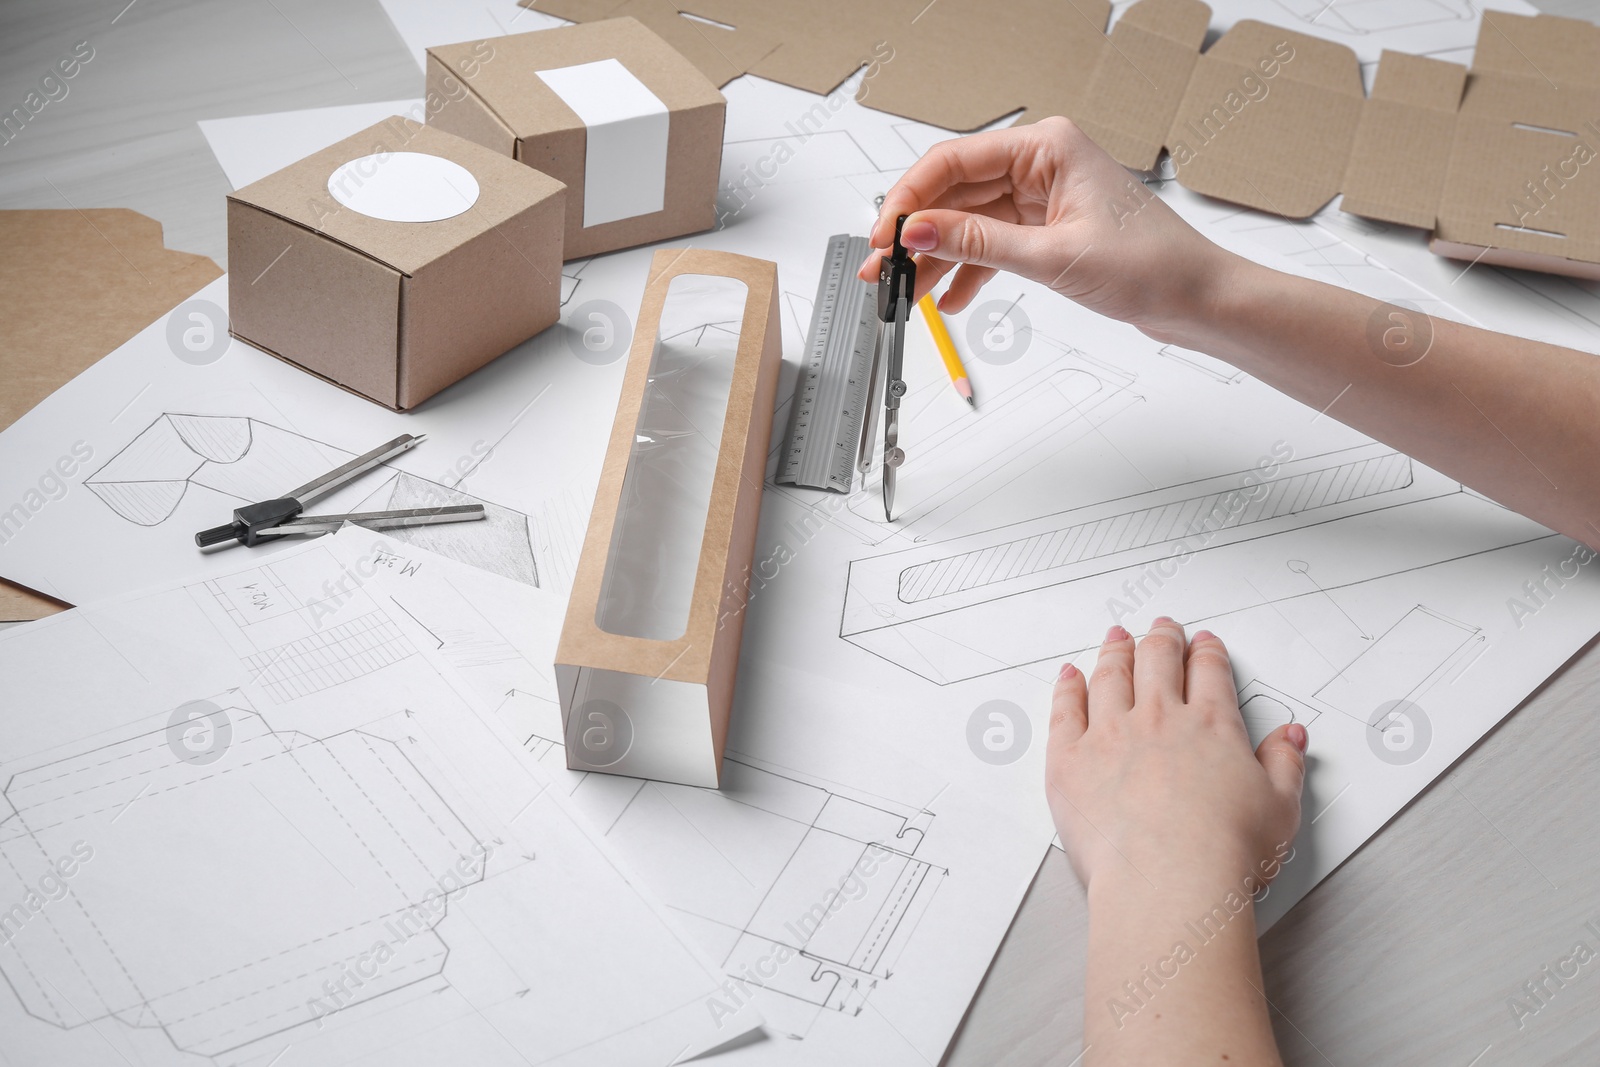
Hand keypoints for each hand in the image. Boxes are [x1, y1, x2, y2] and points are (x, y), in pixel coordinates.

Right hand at [858, 117, 1241, 343]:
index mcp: (1047, 146)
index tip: (884, 237)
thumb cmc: (1153, 264)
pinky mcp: (1048, 230)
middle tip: (882, 269)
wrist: (1199, 299)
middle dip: (917, 235)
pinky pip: (992, 246)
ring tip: (906, 293)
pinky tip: (948, 298)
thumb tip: (920, 232)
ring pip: (969, 225)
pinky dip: (969, 272)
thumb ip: (979, 244)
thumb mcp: (1053, 256)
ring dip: (937, 259)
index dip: (911, 201)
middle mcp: (1041, 164)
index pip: (955, 162)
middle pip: (956, 194)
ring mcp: (1043, 198)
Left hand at [1047, 619, 1305, 894]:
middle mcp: (1159, 719)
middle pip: (1158, 661)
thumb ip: (1285, 765)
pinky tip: (1069, 676)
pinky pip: (1065, 708)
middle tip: (1162, 628)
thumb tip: (1291, 738)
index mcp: (1212, 726)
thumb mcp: (1279, 809)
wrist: (1170, 880)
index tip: (1204, 644)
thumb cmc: (1224, 852)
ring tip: (1117, 638)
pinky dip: (1067, 687)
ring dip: (1115, 651)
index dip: (1207, 653)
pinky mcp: (1070, 758)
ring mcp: (1110, 734)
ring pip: (1111, 676)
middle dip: (1162, 639)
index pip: (1210, 672)